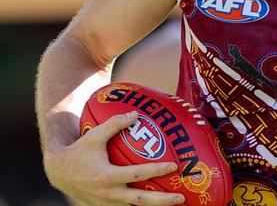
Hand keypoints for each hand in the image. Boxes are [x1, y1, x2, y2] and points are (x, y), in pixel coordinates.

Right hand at [44, 112, 185, 205]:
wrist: (59, 172)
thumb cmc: (79, 150)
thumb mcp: (95, 135)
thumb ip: (115, 123)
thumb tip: (136, 113)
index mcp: (106, 177)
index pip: (137, 175)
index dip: (156, 170)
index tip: (174, 166)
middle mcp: (108, 194)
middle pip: (141, 201)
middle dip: (163, 201)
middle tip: (182, 197)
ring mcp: (107, 203)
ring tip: (175, 202)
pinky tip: (158, 202)